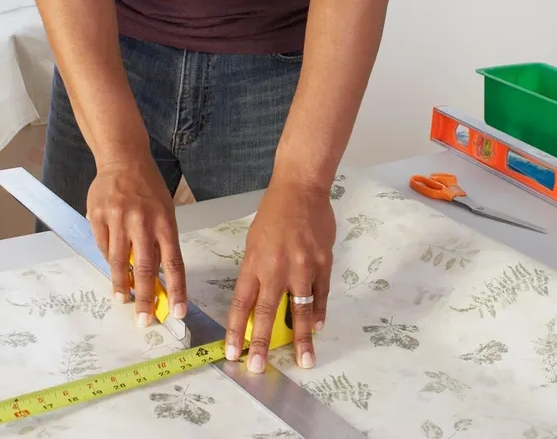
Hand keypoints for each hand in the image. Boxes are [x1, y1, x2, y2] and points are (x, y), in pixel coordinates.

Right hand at [87, 157, 187, 326]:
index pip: (174, 262)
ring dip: (122, 284)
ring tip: (122, 299)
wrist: (123, 158)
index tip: (177, 313)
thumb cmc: (148, 188)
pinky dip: (108, 258)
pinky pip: (103, 246)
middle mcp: (142, 221)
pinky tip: (111, 263)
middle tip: (144, 320)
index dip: (176, 289)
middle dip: (145, 298)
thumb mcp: (164, 210)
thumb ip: (160, 241)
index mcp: (164, 221)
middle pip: (146, 268)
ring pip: (119, 261)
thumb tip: (156, 279)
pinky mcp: (98, 216)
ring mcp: (118, 218)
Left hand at [225, 177, 334, 372]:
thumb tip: (259, 301)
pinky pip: (320, 295)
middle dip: (262, 343)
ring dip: (301, 338)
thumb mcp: (254, 241)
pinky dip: (319, 313)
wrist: (300, 189)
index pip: (242, 303)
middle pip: (268, 313)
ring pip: (300, 310)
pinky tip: (317, 329)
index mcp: (254, 262)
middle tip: (259, 368)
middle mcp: (277, 268)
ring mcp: (303, 267)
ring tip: (304, 361)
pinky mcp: (323, 263)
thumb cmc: (273, 213)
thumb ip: (257, 271)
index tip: (233, 352)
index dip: (236, 330)